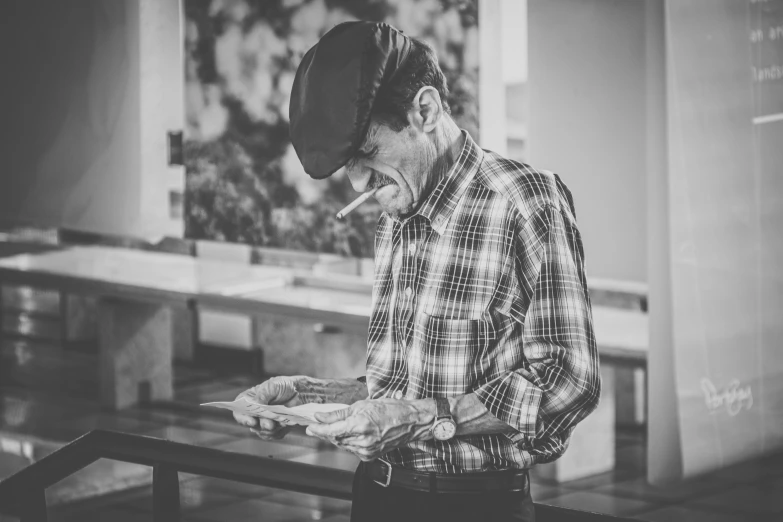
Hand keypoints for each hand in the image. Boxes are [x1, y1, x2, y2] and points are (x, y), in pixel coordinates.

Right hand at [233, 376, 302, 439]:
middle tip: (270, 424)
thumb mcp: (272, 385)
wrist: (300, 391)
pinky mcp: (276, 428)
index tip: (251, 421)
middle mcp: (255, 413)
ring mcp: (265, 421)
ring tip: (281, 422)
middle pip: (252, 425)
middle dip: (261, 425)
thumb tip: (257, 405)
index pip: (239, 412)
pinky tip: (286, 423)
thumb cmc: (283, 385)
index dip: (242, 418)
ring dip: (272, 429)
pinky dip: (280, 431)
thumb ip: (263, 394)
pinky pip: (275, 435)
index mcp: (249, 401)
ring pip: (263, 432)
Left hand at [305, 398, 433, 460]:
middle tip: (320, 424)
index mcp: (359, 425)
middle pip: (335, 439)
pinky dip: (349, 442)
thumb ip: (338, 413)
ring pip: (343, 445)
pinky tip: (355, 433)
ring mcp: (367, 450)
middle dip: (327, 432)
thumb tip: (320, 416)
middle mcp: (362, 440)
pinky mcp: (370, 456)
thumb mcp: (362, 405)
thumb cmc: (389, 408)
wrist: (410, 421)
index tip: (309, 427)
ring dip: (338, 436)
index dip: (317, 429)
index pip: (331, 430)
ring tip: (343, 425)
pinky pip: (352, 450)